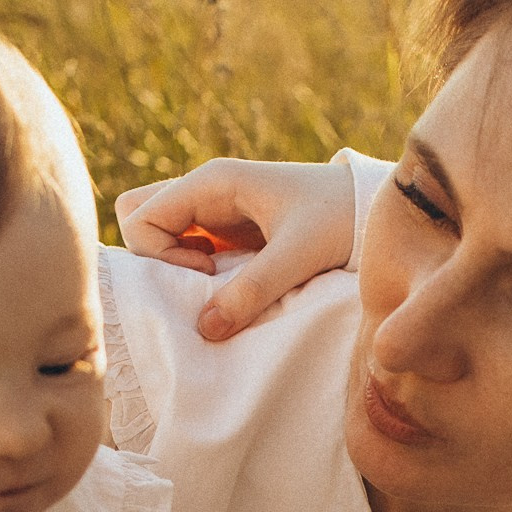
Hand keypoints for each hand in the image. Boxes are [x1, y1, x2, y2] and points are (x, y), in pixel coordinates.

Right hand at [115, 158, 356, 339]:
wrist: (373, 208)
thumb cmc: (339, 219)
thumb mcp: (299, 254)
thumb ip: (254, 289)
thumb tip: (206, 329)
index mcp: (212, 182)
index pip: (140, 217)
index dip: (160, 255)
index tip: (208, 272)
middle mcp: (206, 190)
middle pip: (138, 213)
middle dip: (153, 254)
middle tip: (200, 279)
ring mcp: (215, 208)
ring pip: (161, 229)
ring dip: (173, 262)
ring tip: (215, 284)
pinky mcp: (229, 229)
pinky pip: (187, 244)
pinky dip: (193, 268)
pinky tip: (228, 283)